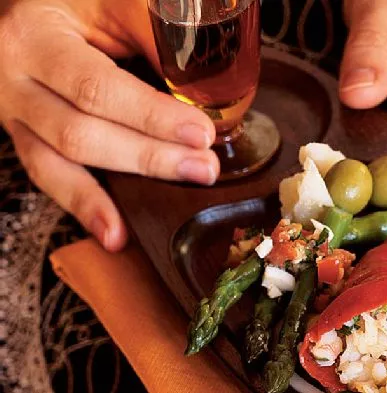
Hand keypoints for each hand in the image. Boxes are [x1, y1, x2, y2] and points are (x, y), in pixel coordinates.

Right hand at [0, 0, 219, 250]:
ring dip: (116, 192)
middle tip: (201, 168)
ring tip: (165, 204)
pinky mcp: (22, 135)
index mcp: (38, 36)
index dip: (151, 116)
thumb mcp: (112, 1)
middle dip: (148, 156)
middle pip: (81, 132)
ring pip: (61, 162)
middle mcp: (16, 77)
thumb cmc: (77, 3)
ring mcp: (14, 111)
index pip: (97, 87)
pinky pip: (48, 175)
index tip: (200, 133)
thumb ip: (154, 32)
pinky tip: (113, 231)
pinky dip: (82, 205)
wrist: (29, 11)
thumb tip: (206, 78)